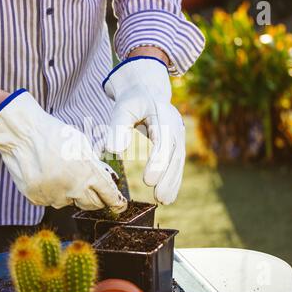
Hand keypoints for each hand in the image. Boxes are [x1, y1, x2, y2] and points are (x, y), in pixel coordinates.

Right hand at [0, 89, 126, 212]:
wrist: (23, 134)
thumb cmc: (54, 135)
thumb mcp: (83, 146)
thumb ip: (95, 165)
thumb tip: (104, 180)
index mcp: (88, 174)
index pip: (108, 196)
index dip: (115, 203)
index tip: (119, 206)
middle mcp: (72, 189)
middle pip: (92, 205)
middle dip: (95, 198)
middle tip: (91, 188)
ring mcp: (53, 196)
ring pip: (68, 202)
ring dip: (69, 193)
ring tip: (59, 171)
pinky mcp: (37, 198)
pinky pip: (49, 200)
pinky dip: (50, 192)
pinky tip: (45, 175)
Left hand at [103, 56, 184, 204]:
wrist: (147, 91)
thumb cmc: (132, 101)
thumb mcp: (123, 108)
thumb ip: (118, 127)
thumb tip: (113, 150)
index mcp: (163, 114)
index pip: (163, 141)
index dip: (158, 161)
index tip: (148, 180)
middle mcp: (175, 125)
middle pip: (175, 154)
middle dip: (168, 177)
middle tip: (159, 197)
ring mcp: (178, 135)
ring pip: (178, 161)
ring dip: (172, 182)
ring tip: (165, 201)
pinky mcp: (175, 144)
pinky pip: (176, 163)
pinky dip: (173, 179)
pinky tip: (168, 195)